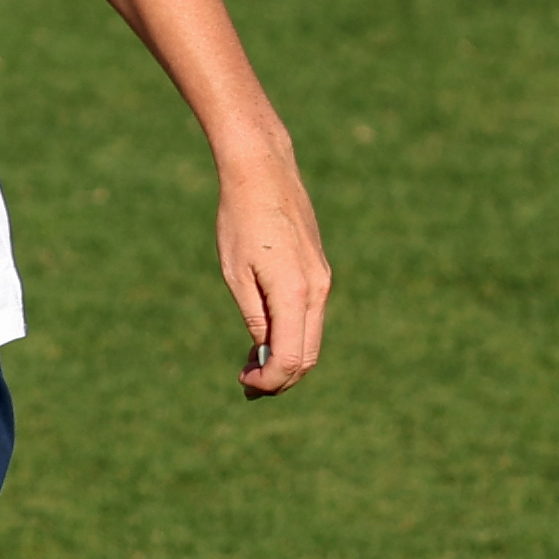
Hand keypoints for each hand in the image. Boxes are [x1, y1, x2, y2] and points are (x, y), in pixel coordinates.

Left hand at [219, 160, 329, 394]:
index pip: (291, 359)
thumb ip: (255, 317)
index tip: (244, 383)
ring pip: (312, 338)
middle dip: (280, 378)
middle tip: (248, 386)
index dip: (270, 380)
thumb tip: (266, 353)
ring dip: (286, 358)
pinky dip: (292, 335)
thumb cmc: (240, 220)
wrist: (263, 172)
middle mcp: (317, 290)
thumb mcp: (236, 274)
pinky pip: (310, 316)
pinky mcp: (319, 271)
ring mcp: (322, 280)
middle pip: (308, 355)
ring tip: (251, 366)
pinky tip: (264, 338)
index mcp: (295, 293)